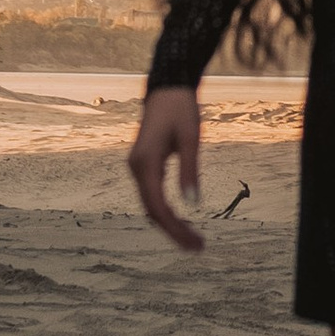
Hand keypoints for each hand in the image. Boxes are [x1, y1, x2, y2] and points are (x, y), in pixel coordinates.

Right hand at [129, 84, 204, 250]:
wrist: (167, 88)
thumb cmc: (181, 109)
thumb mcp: (191, 138)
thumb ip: (189, 170)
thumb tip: (193, 204)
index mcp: (145, 162)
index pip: (157, 206)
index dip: (175, 227)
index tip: (195, 242)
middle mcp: (136, 168)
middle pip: (152, 210)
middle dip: (173, 231)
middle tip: (198, 247)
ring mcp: (138, 167)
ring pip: (150, 205)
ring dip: (170, 223)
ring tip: (193, 239)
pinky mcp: (144, 166)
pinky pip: (152, 195)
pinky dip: (166, 211)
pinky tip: (182, 221)